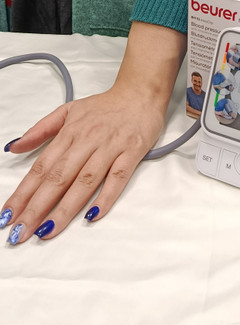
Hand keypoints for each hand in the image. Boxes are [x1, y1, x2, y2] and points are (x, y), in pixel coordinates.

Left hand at [2, 88, 164, 243]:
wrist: (141, 92)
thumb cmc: (106, 106)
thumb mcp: (68, 110)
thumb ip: (40, 130)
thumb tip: (14, 147)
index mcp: (69, 132)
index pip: (41, 167)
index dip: (23, 193)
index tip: (8, 215)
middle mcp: (87, 140)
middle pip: (58, 178)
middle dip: (37, 207)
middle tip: (21, 232)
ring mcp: (110, 147)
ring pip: (85, 182)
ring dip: (65, 209)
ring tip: (47, 231)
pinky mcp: (131, 152)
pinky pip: (117, 178)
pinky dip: (105, 197)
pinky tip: (92, 215)